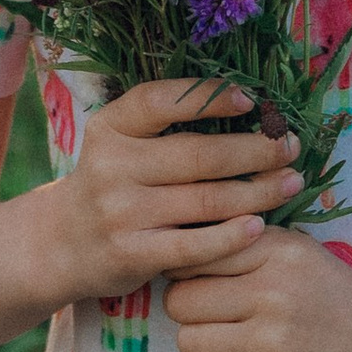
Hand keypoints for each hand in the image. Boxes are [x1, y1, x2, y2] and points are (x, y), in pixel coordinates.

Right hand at [48, 77, 300, 309]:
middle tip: (289, 146)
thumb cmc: (109, 186)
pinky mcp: (132, 254)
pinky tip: (259, 226)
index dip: (208, 97)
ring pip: (206, 200)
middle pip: (199, 155)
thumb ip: (162, 124)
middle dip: (255, 150)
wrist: (60, 245)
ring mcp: (121, 213)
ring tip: (291, 182)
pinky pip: (196, 245)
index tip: (250, 99)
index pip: (160, 100)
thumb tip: (243, 102)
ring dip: (258, 191)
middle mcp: (112, 167)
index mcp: (110, 128)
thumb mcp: (117, 143)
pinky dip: (232, 236)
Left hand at [164, 224, 351, 351]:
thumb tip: (173, 244)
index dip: (187, 271)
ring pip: (187, 341)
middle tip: (214, 316)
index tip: (202, 282)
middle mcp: (272, 293)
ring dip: (199, 346)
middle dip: (189, 310)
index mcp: (276, 251)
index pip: (193, 255)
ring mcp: (272, 342)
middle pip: (180, 301)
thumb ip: (241, 241)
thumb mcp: (295, 250)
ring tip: (228, 344)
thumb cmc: (334, 293)